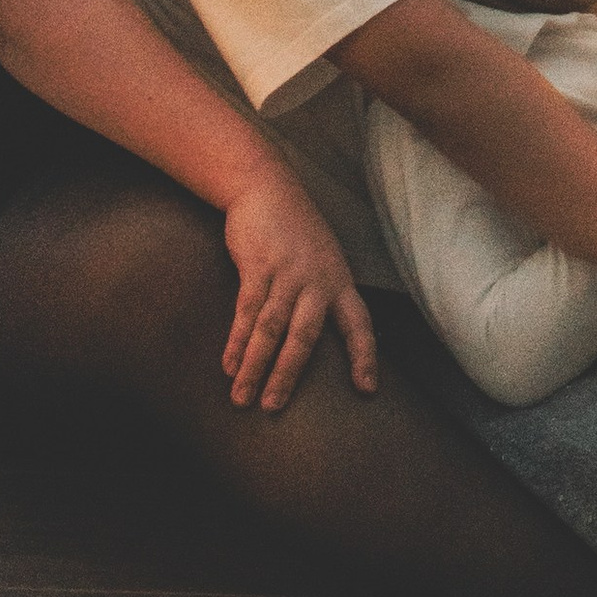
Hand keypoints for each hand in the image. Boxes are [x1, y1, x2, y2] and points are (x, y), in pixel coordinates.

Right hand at [219, 162, 379, 410]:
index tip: (367, 389)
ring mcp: (286, 271)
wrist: (267, 188)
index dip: (365, 355)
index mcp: (339, 281)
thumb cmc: (297, 233)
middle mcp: (316, 279)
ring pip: (270, 328)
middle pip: (305, 335)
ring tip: (242, 398)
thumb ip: (322, 297)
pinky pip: (246, 311)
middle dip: (289, 374)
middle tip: (274, 407)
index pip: (359, 323)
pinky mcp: (257, 265)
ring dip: (254, 366)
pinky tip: (229, 365)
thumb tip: (315, 345)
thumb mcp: (323, 260)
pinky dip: (236, 341)